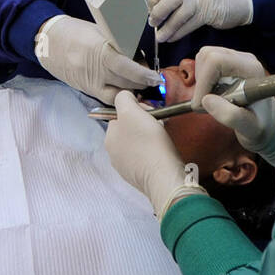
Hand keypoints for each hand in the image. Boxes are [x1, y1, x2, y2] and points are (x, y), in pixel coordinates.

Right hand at [35, 14, 160, 102]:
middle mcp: (93, 69)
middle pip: (125, 83)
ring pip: (118, 95)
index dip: (143, 74)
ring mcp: (89, 82)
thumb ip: (119, 44)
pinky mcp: (86, 89)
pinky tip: (126, 89)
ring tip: (140, 83)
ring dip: (133, 91)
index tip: (155, 76)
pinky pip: (107, 98)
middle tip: (151, 76)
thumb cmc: (75, 31)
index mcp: (98, 50)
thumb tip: (138, 56)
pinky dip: (119, 95)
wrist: (49, 42)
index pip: (126, 67)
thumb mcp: (100, 31)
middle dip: (142, 82)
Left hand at [104, 91, 205, 218]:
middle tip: (159, 123)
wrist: (164, 176)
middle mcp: (114, 154)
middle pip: (129, 129)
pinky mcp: (140, 178)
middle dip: (144, 123)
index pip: (120, 115)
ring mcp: (126, 168)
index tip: (151, 112)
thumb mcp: (132, 112)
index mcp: (109, 138)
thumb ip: (123, 99)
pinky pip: (146, 158)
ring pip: (138, 143)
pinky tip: (162, 152)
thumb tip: (125, 97)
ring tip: (163, 138)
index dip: (137, 110)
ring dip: (149, 137)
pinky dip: (154, 152)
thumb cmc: (148, 142)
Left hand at [147, 0, 252, 42]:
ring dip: (168, 28)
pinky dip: (179, 32)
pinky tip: (173, 37)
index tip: (151, 10)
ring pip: (179, 14)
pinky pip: (190, 24)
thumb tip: (157, 8)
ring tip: (161, 36)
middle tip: (153, 23)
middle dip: (158, 14)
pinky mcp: (210, 11)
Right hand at [193, 47, 274, 163]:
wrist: (266, 122)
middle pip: (207, 55)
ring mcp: (235, 58)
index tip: (202, 104)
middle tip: (207, 102)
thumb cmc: (259, 125)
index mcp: (250, 69)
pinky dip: (203, 79)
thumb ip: (230, 115)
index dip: (204, 82)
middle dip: (201, 81)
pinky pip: (205, 63)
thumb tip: (206, 100)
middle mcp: (243, 59)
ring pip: (204, 57)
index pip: (216, 61)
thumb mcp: (248, 127)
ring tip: (212, 98)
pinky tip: (213, 93)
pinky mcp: (228, 62)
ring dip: (201, 80)